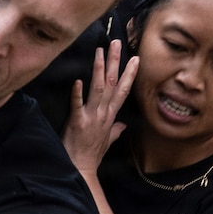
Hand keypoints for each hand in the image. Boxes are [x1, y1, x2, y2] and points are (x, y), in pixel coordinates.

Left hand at [61, 41, 137, 174]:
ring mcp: (92, 118)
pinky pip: (78, 106)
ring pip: (98, 89)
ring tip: (100, 52)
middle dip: (115, 62)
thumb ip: (115, 130)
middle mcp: (104, 114)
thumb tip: (123, 125)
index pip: (123, 90)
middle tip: (116, 43)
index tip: (135, 57)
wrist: (81, 170)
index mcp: (110, 116)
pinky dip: (78, 93)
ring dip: (100, 70)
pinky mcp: (77, 123)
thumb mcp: (107, 142)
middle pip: (113, 84)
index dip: (129, 73)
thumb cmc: (91, 155)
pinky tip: (77, 80)